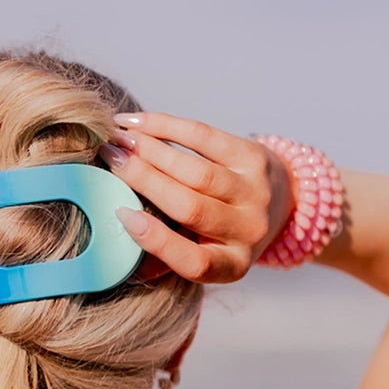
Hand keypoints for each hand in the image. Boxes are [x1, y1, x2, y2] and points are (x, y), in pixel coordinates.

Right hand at [102, 113, 293, 283]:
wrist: (279, 202)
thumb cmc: (221, 233)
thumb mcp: (199, 252)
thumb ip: (163, 257)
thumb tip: (119, 243)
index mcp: (231, 265)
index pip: (193, 261)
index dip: (156, 240)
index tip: (122, 213)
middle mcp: (248, 232)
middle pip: (191, 207)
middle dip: (144, 180)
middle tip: (110, 159)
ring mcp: (255, 194)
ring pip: (196, 171)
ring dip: (152, 151)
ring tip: (120, 139)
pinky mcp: (255, 158)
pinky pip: (205, 138)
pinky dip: (167, 127)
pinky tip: (139, 123)